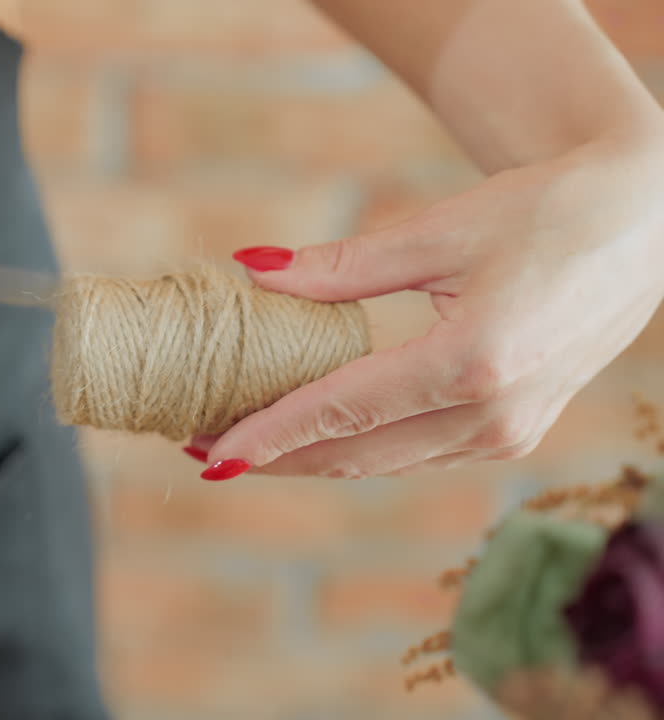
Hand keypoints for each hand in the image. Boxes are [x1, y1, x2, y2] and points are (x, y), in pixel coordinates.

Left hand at [189, 132, 663, 479]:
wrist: (645, 221)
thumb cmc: (542, 211)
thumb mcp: (435, 232)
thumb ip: (339, 266)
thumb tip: (251, 270)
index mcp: (471, 361)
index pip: (340, 412)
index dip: (268, 435)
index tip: (207, 452)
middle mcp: (492, 415)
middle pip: (355, 453)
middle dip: (274, 456)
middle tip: (201, 447)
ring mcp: (509, 433)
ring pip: (384, 462)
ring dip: (311, 457)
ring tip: (242, 442)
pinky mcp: (515, 432)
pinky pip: (418, 453)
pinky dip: (360, 447)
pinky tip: (314, 433)